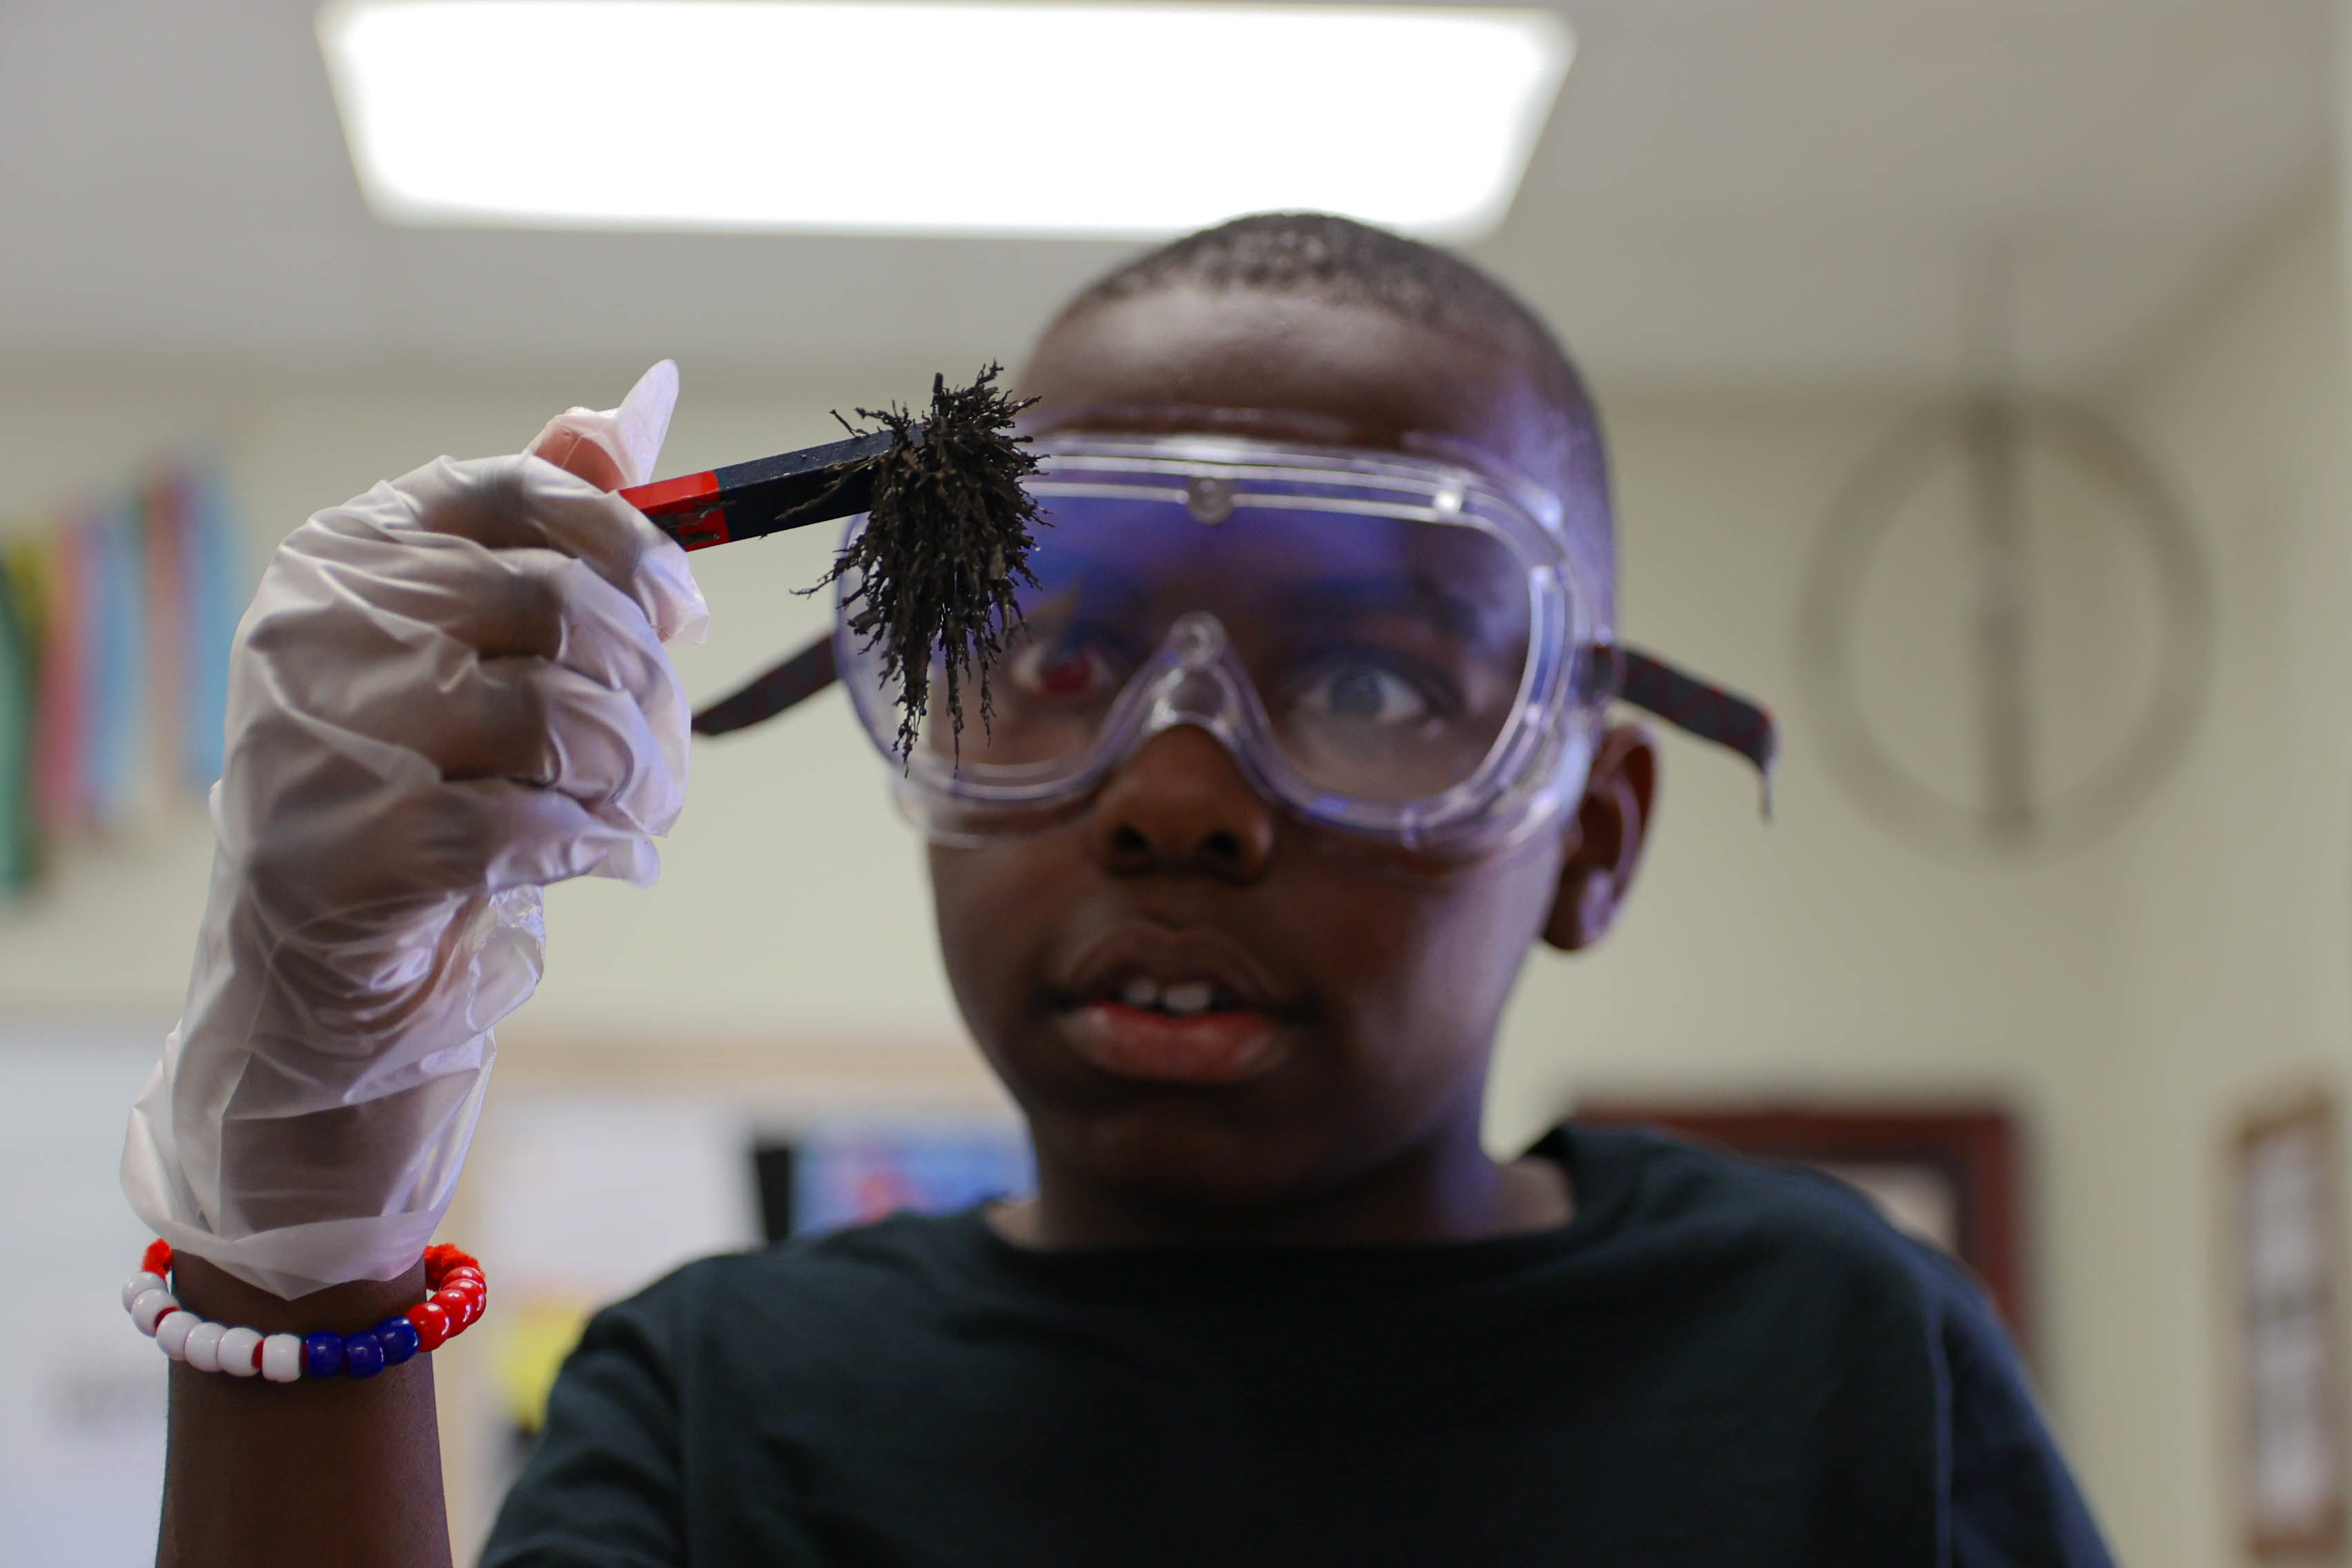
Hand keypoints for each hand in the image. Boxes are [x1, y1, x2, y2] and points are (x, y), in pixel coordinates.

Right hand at [124, 363, 706, 1298]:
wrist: (329, 968)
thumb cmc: (428, 782)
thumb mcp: (487, 638)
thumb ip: (555, 518)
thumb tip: (647, 393)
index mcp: (357, 546)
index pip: (524, 490)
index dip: (635, 549)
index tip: (683, 614)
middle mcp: (323, 620)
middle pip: (564, 608)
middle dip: (650, 690)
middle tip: (656, 754)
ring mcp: (321, 732)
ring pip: (558, 717)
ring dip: (635, 777)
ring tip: (631, 814)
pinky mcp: (344, 848)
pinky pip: (530, 824)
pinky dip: (598, 849)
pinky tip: (603, 865)